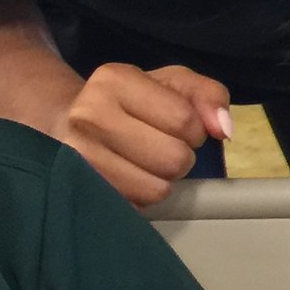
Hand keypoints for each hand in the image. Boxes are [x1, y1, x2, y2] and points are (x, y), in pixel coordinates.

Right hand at [54, 61, 230, 205]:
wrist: (66, 122)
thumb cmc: (129, 102)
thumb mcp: (172, 84)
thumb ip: (208, 96)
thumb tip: (223, 129)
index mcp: (114, 80)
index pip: (184, 120)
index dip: (195, 129)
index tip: (179, 126)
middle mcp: (87, 116)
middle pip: (173, 159)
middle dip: (179, 156)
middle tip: (160, 146)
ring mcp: (76, 158)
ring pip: (156, 190)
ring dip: (161, 181)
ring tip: (143, 162)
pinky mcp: (77, 191)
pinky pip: (135, 208)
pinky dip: (140, 198)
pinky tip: (127, 178)